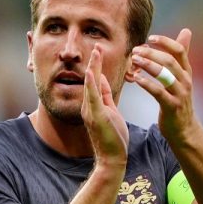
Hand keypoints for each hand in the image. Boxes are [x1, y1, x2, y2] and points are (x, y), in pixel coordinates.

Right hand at [81, 44, 128, 165]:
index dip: (97, 65)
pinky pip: (92, 97)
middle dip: (94, 62)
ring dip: (93, 68)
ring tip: (95, 52)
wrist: (112, 159)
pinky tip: (90, 72)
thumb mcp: (111, 112)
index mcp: (95, 104)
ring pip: (91, 85)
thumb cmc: (113, 138)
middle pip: (91, 79)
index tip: (99, 49)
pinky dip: (90, 84)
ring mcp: (91, 111)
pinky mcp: (95, 117)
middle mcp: (89, 106)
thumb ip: (105, 97)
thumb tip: (103, 81)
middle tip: (97, 44)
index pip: (96, 80)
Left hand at [131, 28, 199, 140]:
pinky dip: (146, 84)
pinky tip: (136, 79)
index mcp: (186, 72)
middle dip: (151, 53)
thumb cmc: (179, 100)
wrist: (184, 129)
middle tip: (136, 51)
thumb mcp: (182, 77)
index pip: (179, 50)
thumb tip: (186, 31)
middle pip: (169, 61)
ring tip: (134, 60)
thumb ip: (181, 55)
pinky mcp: (172, 106)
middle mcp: (185, 81)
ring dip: (148, 65)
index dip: (165, 42)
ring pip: (164, 74)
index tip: (150, 38)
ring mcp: (180, 94)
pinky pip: (158, 92)